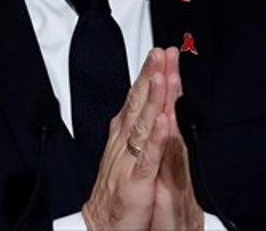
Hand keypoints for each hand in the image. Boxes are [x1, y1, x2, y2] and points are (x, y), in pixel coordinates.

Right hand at [82, 47, 203, 230]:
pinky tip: (162, 120)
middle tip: (162, 52)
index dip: (150, 74)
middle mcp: (124, 141)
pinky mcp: (136, 181)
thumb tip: (152, 104)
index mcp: (124, 133)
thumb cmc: (118, 192)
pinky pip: (147, 156)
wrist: (102, 226)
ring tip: (161, 75)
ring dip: (153, 97)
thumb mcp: (130, 153)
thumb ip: (140, 128)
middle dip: (152, 75)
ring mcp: (129, 159)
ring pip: (143, 122)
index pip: (138, 97)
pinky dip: (155, 137)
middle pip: (139, 102)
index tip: (161, 53)